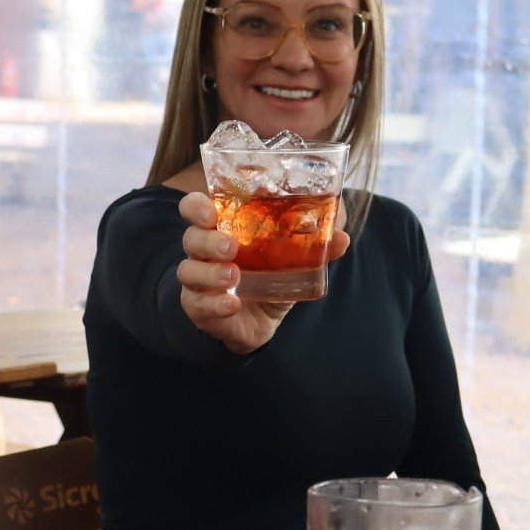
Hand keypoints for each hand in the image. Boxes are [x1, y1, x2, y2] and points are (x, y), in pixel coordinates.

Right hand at [174, 191, 348, 353]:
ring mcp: (198, 281)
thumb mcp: (294, 260)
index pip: (195, 208)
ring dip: (209, 273)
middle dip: (208, 240)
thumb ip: (315, 246)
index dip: (197, 206)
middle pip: (191, 237)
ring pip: (188, 271)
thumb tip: (342, 237)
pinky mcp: (200, 309)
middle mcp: (204, 252)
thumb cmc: (270, 277)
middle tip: (231, 247)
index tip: (211, 210)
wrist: (262, 322)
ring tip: (232, 276)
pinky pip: (198, 305)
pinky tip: (233, 304)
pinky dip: (216, 304)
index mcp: (223, 228)